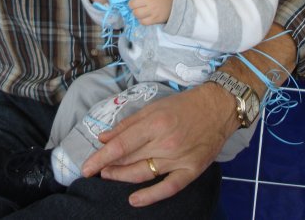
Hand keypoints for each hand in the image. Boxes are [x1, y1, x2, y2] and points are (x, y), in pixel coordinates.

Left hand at [82, 82, 238, 206]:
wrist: (217, 108)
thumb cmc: (183, 105)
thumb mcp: (153, 107)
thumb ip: (127, 124)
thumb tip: (103, 137)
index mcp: (154, 123)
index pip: (121, 145)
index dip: (101, 157)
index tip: (86, 167)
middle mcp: (165, 143)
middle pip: (129, 160)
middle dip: (109, 166)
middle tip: (96, 169)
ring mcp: (178, 159)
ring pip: (143, 173)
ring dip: (122, 177)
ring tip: (109, 175)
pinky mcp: (191, 170)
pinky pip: (168, 188)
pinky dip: (150, 196)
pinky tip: (134, 200)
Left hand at [129, 0, 173, 24]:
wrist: (178, 2)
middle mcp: (151, 0)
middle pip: (133, 4)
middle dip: (132, 4)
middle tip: (136, 5)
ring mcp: (153, 10)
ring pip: (136, 14)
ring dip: (136, 12)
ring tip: (140, 11)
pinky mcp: (156, 19)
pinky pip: (143, 22)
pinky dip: (142, 20)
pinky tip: (144, 16)